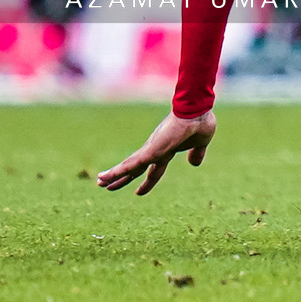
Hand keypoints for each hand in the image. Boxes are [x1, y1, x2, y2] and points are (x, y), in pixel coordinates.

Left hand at [96, 109, 216, 195]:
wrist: (196, 109)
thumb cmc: (199, 122)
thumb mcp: (201, 142)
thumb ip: (197, 153)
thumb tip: (194, 164)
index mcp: (167, 150)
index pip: (154, 169)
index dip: (147, 181)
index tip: (137, 191)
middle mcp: (155, 150)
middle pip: (134, 168)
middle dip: (121, 178)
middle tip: (104, 185)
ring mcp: (151, 149)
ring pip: (128, 166)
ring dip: (114, 175)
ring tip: (99, 182)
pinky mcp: (150, 150)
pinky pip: (132, 164)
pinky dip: (118, 171)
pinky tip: (107, 177)